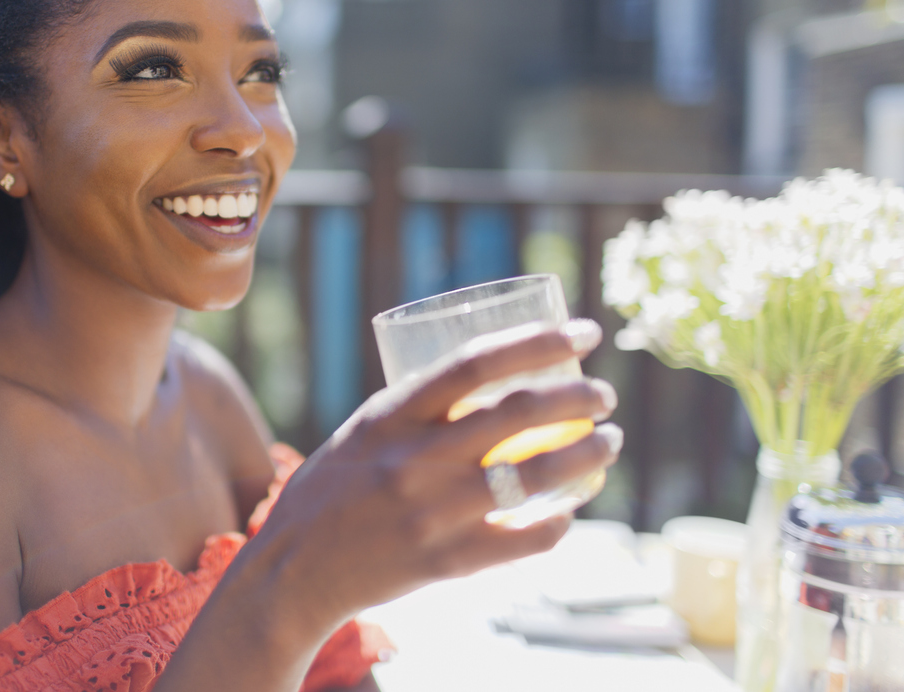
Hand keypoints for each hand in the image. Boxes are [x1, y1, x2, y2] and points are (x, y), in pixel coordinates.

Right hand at [252, 319, 620, 625]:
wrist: (295, 569)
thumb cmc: (331, 489)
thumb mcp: (365, 431)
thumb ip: (418, 410)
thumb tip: (487, 381)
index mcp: (392, 416)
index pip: (476, 363)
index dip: (538, 341)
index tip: (582, 334)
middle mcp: (415, 459)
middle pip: (519, 413)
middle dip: (580, 398)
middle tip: (604, 396)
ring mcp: (434, 513)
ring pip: (536, 475)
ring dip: (588, 454)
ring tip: (608, 443)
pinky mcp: (447, 562)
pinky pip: (524, 539)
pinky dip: (559, 520)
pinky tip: (572, 507)